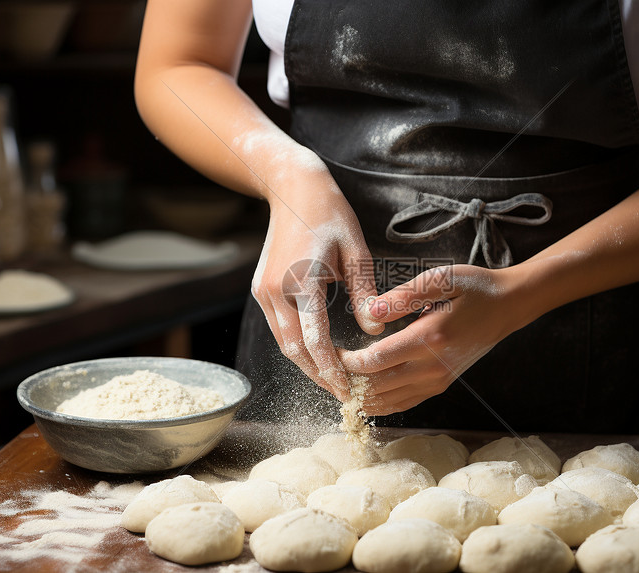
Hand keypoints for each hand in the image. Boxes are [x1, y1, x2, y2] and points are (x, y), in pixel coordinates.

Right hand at [251, 162, 383, 399]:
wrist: (292, 189)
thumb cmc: (330, 215)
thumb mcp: (356, 251)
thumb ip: (366, 293)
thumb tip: (376, 330)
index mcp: (301, 281)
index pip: (315, 340)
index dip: (331, 370)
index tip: (347, 391)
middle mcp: (275, 291)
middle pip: (295, 350)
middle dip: (319, 375)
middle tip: (343, 395)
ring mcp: (264, 292)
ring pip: (284, 343)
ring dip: (307, 364)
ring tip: (333, 380)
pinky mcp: (261, 290)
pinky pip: (280, 328)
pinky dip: (298, 347)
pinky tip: (317, 355)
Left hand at [338, 264, 530, 414]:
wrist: (508, 306)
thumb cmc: (473, 287)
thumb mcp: (440, 279)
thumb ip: (403, 296)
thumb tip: (371, 311)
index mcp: (428, 340)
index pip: (373, 362)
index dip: (344, 361)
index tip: (329, 349)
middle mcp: (432, 368)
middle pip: (375, 388)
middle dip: (345, 381)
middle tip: (325, 368)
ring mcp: (437, 381)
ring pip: (387, 403)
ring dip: (359, 396)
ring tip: (337, 381)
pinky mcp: (440, 386)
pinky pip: (402, 404)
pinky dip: (378, 403)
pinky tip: (362, 394)